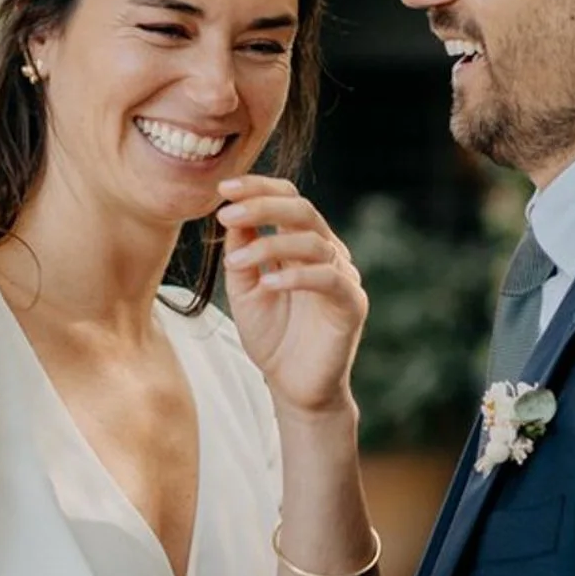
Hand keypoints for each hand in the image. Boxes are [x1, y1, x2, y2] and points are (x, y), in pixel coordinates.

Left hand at [217, 178, 366, 419]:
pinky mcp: (351, 304)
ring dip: (270, 245)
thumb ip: (242, 253)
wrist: (294, 387)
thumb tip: (230, 214)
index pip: (288, 199)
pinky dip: (295, 277)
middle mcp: (327, 253)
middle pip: (303, 210)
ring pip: (313, 241)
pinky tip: (267, 283)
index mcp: (302, 244)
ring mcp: (343, 276)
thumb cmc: (272, 337)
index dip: (259, 188)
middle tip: (226, 212)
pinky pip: (329, 279)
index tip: (223, 189)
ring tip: (236, 261)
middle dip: (262, 205)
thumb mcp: (245, 290)